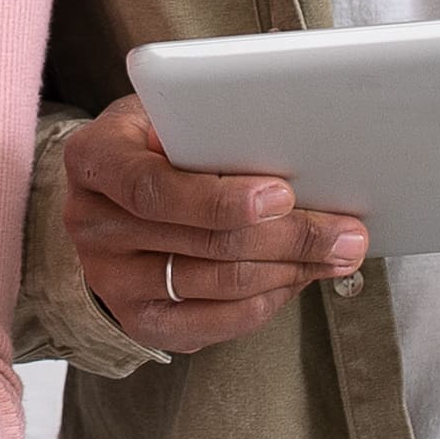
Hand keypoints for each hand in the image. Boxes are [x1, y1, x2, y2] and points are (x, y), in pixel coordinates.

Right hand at [63, 96, 362, 357]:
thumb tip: (291, 149)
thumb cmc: (157, 143)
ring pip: (218, 284)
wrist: (116, 196)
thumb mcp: (167, 116)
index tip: (282, 194)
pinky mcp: (140, 321)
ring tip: (340, 253)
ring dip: (291, 269)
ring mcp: (111, 281)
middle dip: (287, 237)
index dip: (218, 198)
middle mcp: (91, 224)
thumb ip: (207, 128)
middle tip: (347, 232)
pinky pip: (217, 322)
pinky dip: (269, 300)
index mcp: (93, 159)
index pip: (152, 188)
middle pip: (202, 242)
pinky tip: (301, 277)